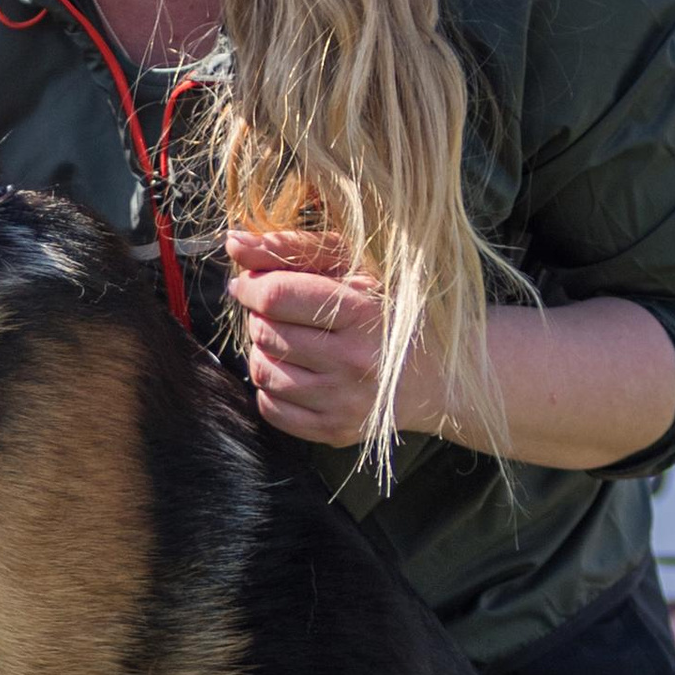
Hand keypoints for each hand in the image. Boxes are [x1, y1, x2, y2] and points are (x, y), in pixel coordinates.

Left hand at [224, 227, 433, 446]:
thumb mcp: (355, 265)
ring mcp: (344, 402)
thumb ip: (294, 250)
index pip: (278, 298)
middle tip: (281, 311)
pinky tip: (296, 370)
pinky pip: (270, 408)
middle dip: (262, 317)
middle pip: (266, 333)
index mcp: (364, 312)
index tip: (248, 282)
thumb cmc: (392, 308)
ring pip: (263, 372)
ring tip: (290, 339)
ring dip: (263, 350)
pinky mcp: (335, 431)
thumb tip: (234, 243)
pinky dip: (271, 386)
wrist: (440, 373)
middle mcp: (354, 362)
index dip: (252, 286)